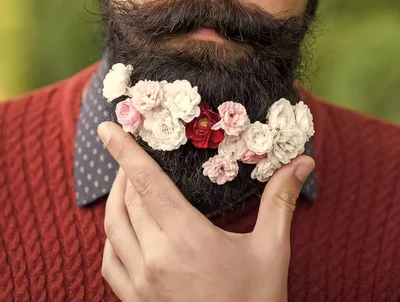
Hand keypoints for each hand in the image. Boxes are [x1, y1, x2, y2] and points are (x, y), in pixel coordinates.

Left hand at [97, 121, 313, 301]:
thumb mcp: (272, 250)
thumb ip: (280, 201)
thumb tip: (303, 162)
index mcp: (186, 239)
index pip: (146, 183)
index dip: (125, 151)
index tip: (107, 128)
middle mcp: (155, 259)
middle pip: (128, 200)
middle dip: (126, 170)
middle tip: (133, 150)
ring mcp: (140, 284)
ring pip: (113, 228)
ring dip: (116, 199)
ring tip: (126, 181)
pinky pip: (110, 261)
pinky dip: (112, 236)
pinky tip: (124, 229)